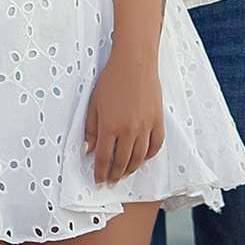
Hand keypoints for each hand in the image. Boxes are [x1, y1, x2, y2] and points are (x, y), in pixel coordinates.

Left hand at [85, 51, 164, 184]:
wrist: (134, 63)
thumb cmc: (111, 80)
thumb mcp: (94, 104)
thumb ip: (91, 129)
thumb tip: (87, 151)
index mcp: (110, 126)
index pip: (103, 158)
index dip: (100, 172)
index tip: (98, 181)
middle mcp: (129, 130)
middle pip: (122, 162)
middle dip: (115, 175)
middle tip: (111, 181)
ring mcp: (145, 127)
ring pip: (139, 158)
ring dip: (131, 169)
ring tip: (124, 173)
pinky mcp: (158, 121)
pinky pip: (155, 146)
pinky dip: (149, 156)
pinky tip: (142, 159)